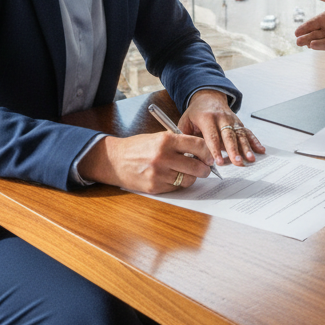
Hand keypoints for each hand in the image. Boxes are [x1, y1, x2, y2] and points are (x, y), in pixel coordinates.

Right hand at [76, 131, 214, 193]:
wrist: (115, 160)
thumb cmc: (138, 147)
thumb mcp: (159, 137)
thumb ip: (179, 143)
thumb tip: (201, 151)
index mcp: (166, 140)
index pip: (197, 145)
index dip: (207, 152)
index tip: (210, 156)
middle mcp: (163, 157)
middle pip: (196, 166)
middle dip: (204, 168)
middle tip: (205, 168)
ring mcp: (159, 174)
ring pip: (188, 179)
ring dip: (192, 177)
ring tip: (189, 172)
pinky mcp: (155, 187)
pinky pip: (176, 187)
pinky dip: (179, 183)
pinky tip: (173, 177)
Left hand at [179, 89, 264, 167]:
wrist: (208, 97)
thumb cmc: (196, 112)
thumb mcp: (185, 121)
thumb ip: (185, 137)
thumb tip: (187, 154)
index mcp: (207, 118)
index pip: (212, 136)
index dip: (215, 150)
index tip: (218, 162)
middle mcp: (222, 118)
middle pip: (229, 136)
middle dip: (233, 150)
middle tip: (237, 161)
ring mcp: (232, 120)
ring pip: (240, 135)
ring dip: (246, 147)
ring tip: (250, 158)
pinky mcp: (238, 123)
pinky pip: (248, 132)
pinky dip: (255, 141)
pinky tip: (260, 149)